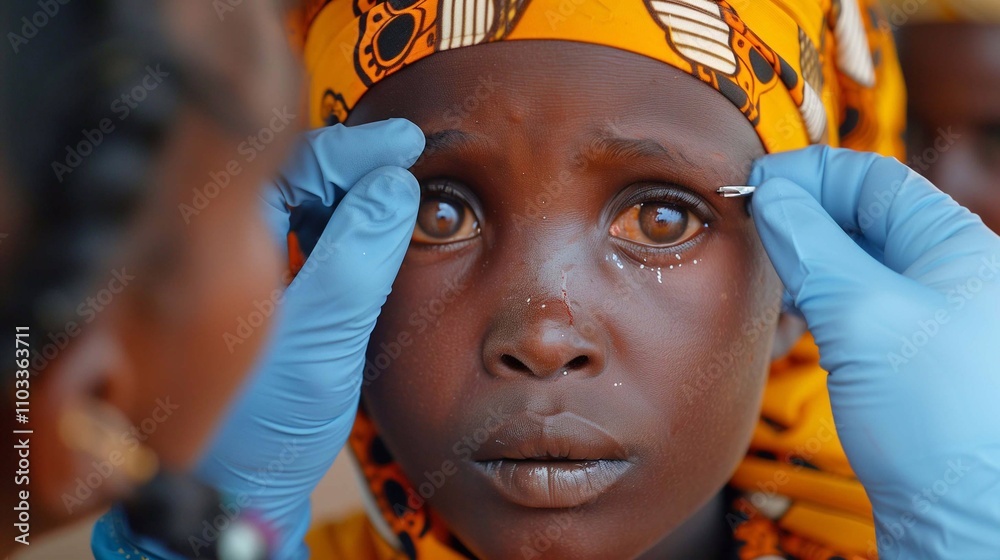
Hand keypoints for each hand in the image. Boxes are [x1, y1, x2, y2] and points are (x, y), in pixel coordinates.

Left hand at [92, 118, 424, 558]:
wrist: (240, 488)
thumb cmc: (265, 426)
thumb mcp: (319, 342)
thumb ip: (358, 259)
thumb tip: (395, 183)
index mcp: (214, 245)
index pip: (286, 164)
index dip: (353, 148)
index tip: (407, 144)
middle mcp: (218, 247)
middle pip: (291, 174)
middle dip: (354, 165)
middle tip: (410, 159)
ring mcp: (237, 268)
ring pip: (298, 204)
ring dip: (351, 193)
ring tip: (398, 189)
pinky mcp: (260, 292)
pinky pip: (301, 237)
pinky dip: (341, 225)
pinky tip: (371, 229)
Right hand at [749, 146, 999, 558]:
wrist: (961, 516)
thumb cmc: (938, 420)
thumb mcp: (865, 316)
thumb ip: (814, 247)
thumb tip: (771, 196)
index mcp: (956, 246)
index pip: (875, 179)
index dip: (811, 173)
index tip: (757, 182)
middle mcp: (947, 274)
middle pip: (865, 215)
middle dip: (805, 209)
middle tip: (750, 216)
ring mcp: (925, 315)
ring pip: (855, 258)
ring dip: (807, 250)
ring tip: (763, 255)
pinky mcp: (902, 355)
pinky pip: (854, 301)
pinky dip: (817, 291)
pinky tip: (791, 303)